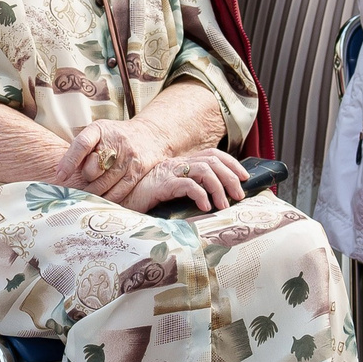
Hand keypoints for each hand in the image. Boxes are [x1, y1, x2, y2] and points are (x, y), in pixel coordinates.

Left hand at [50, 118, 175, 199]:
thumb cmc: (115, 136)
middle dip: (85, 180)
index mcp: (100, 130)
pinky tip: (101, 204)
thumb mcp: (97, 132)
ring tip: (84, 201)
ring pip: (105, 184)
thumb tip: (62, 171)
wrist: (151, 135)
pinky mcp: (137, 172)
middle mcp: (116, 142)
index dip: (69, 161)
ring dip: (93, 195)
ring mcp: (128, 158)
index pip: (82, 144)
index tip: (59, 176)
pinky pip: (120, 192)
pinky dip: (108, 200)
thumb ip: (81, 148)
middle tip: (77, 190)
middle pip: (94, 169)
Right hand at [119, 148, 249, 215]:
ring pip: (204, 170)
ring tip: (224, 205)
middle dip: (231, 177)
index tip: (244, 178)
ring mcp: (169, 172)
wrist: (118, 201)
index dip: (232, 163)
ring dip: (219, 188)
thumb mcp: (170, 192)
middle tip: (239, 195)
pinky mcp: (162, 183)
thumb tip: (214, 200)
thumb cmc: (144, 200)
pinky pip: (187, 185)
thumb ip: (188, 190)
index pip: (213, 155)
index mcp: (181, 162)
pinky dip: (201, 194)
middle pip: (213, 161)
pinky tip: (205, 206)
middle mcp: (177, 163)